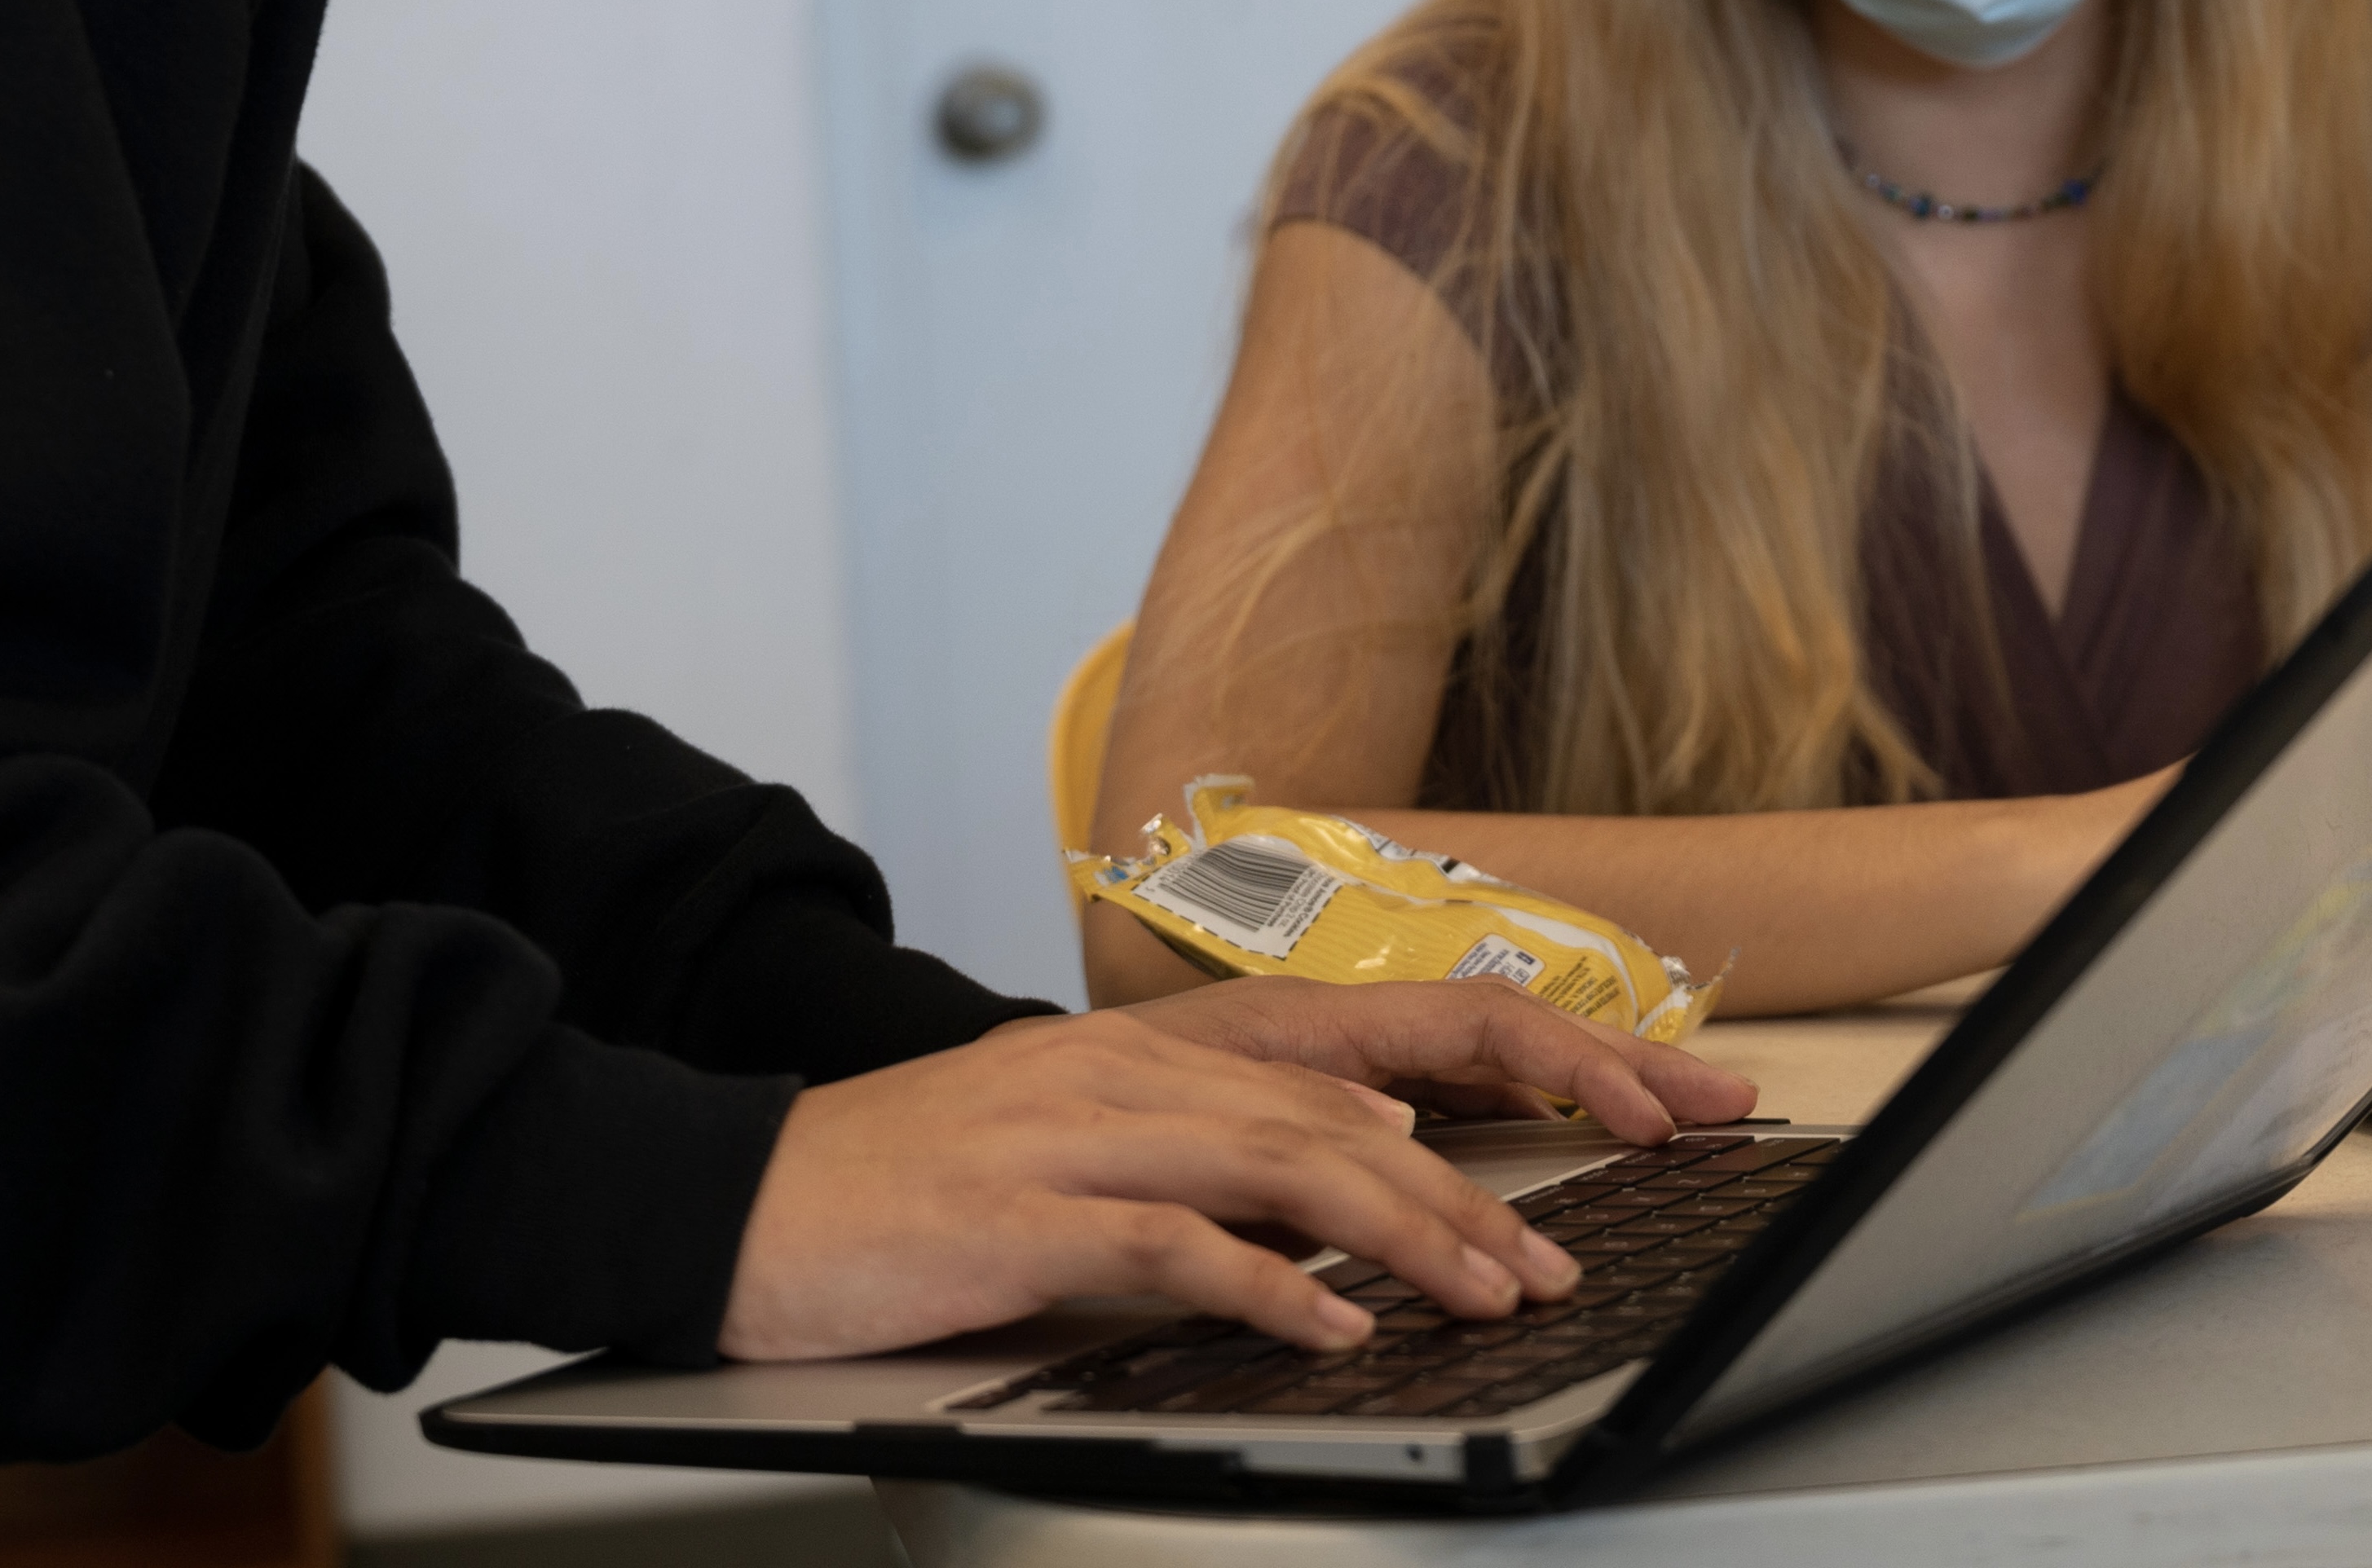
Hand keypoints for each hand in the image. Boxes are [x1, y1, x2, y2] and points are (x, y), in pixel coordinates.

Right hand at [716, 980, 1758, 1363]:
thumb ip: (1223, 1141)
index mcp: (1167, 1043)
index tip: (1627, 1111)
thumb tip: (1367, 1164)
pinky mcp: (1027, 1213)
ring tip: (1491, 1297)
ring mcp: (1083, 1131)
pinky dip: (1261, 1289)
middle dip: (1483, 1186)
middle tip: (1568, 1261)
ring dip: (1406, 1237)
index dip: (1521, 1062)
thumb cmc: (919, 1181)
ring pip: (1287, 1167)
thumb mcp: (1091, 1138)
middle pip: (1356, 1114)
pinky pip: (1172, 1247)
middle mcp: (1140, 1067)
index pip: (1382, 1039)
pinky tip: (1328, 1331)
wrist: (744, 1191)